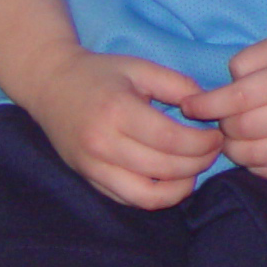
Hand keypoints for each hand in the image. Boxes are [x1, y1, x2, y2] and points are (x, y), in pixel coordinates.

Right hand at [18, 49, 222, 208]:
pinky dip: (156, 196)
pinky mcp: (88, 179)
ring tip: (194, 170)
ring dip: (180, 188)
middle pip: (164, 168)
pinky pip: (129, 199)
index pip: (171, 140)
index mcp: (117, 111)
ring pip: (147, 195)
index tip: (217, 136)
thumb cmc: (99, 73)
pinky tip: (172, 180)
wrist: (49, 85)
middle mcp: (102, 144)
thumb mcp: (140, 67)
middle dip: (199, 163)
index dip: (203, 143)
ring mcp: (92, 166)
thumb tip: (210, 108)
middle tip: (213, 151)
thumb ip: (178, 85)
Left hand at [187, 30, 266, 179]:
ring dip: (234, 149)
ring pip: (259, 156)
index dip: (207, 104)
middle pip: (246, 129)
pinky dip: (255, 165)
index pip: (240, 98)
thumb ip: (247, 61)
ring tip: (232, 134)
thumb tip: (222, 92)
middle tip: (218, 116)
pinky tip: (251, 149)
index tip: (188, 105)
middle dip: (222, 125)